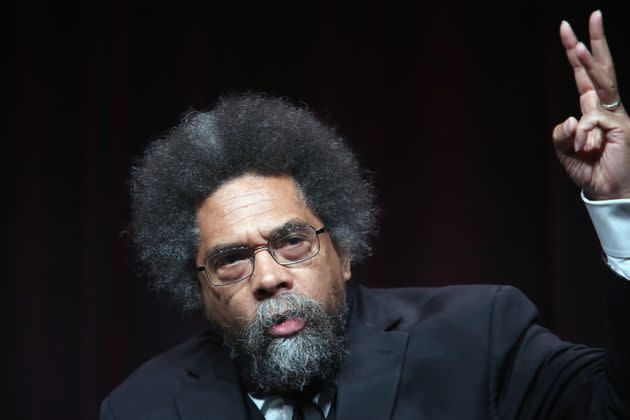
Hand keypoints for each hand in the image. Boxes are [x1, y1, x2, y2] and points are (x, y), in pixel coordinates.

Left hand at [553, 10, 629, 199]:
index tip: (568, 30)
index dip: (575, 54)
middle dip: (593, 42)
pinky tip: (586, 147)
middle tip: (591, 15)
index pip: (583, 75)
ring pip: (600, 82)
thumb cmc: (588, 169)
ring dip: (588, 60)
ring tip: (576, 45)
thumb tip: (571, 118)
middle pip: (599, 68)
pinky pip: (590, 121)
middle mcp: (605, 107)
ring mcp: (616, 115)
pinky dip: (582, 135)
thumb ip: (561, 133)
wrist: (606, 190)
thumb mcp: (565, 150)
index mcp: (591, 109)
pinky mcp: (620, 126)